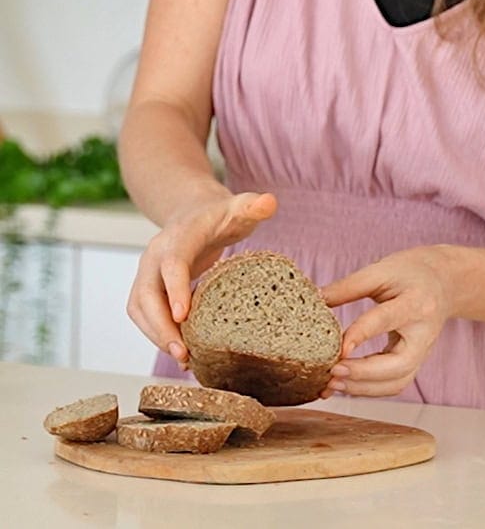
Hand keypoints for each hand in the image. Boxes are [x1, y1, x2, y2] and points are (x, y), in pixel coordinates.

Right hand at [126, 190, 276, 366]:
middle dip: (160, 326)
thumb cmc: (218, 214)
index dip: (175, 288)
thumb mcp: (238, 207)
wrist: (192, 211)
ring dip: (156, 336)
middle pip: (146, 294)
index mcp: (179, 236)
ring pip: (139, 309)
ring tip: (184, 359)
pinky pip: (144, 315)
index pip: (172, 262)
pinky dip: (157, 334)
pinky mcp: (147, 288)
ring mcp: (147, 272)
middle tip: (184, 353)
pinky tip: (182, 350)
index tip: (182, 316)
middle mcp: (155, 254)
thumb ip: (252, 206)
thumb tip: (269, 202)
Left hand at [319, 247, 453, 398]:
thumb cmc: (412, 272)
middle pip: (397, 366)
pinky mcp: (416, 363)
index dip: (359, 336)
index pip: (385, 320)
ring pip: (396, 383)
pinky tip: (346, 384)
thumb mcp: (382, 270)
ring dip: (363, 389)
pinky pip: (394, 385)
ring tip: (332, 384)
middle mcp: (423, 334)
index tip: (336, 350)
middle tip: (331, 373)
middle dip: (362, 374)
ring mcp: (423, 353)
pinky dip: (369, 390)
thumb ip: (349, 286)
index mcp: (416, 303)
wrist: (445, 281)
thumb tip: (315, 298)